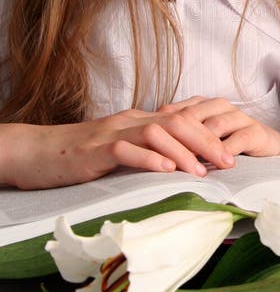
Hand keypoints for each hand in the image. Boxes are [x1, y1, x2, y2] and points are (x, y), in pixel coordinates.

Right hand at [0, 98, 279, 189]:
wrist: (37, 152)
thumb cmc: (79, 156)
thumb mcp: (119, 150)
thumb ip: (145, 152)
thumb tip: (175, 165)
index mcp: (138, 121)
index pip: (182, 120)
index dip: (208, 135)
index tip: (229, 154)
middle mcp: (130, 122)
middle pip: (178, 122)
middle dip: (207, 141)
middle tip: (228, 163)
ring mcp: (113, 133)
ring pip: (158, 132)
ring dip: (184, 151)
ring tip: (202, 170)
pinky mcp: (95, 149)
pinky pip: (127, 148)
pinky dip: (149, 158)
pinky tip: (166, 169)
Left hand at [158, 96, 279, 158]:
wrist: (268, 148)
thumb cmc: (228, 144)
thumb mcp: (200, 140)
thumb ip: (178, 138)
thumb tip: (147, 146)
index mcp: (202, 105)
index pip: (175, 112)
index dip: (160, 131)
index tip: (145, 149)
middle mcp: (219, 106)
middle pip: (191, 118)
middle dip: (176, 138)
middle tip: (161, 158)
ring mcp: (238, 117)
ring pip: (213, 127)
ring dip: (199, 147)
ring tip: (187, 165)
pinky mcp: (255, 131)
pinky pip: (237, 140)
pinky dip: (223, 153)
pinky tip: (215, 167)